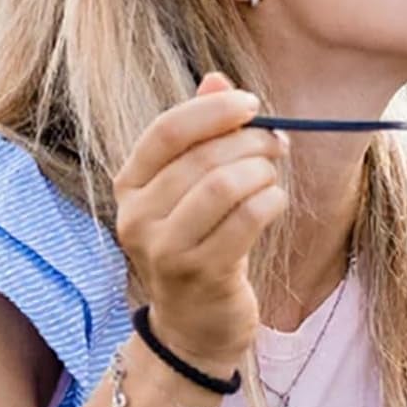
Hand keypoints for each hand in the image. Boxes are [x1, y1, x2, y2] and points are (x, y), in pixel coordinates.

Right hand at [113, 72, 288, 372]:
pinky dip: (271, 201)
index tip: (252, 104)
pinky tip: (274, 203)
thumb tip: (217, 80)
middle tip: (277, 145)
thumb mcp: (191, 188)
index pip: (166, 133)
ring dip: (262, 173)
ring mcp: (165, 250)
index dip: (213, 112)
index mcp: (129, 186)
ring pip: (225, 186)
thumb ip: (201, 135)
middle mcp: (137, 217)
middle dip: (250, 143)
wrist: (195, 326)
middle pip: (202, 158)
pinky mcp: (201, 274)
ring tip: (273, 177)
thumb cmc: (198, 243)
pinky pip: (247, 219)